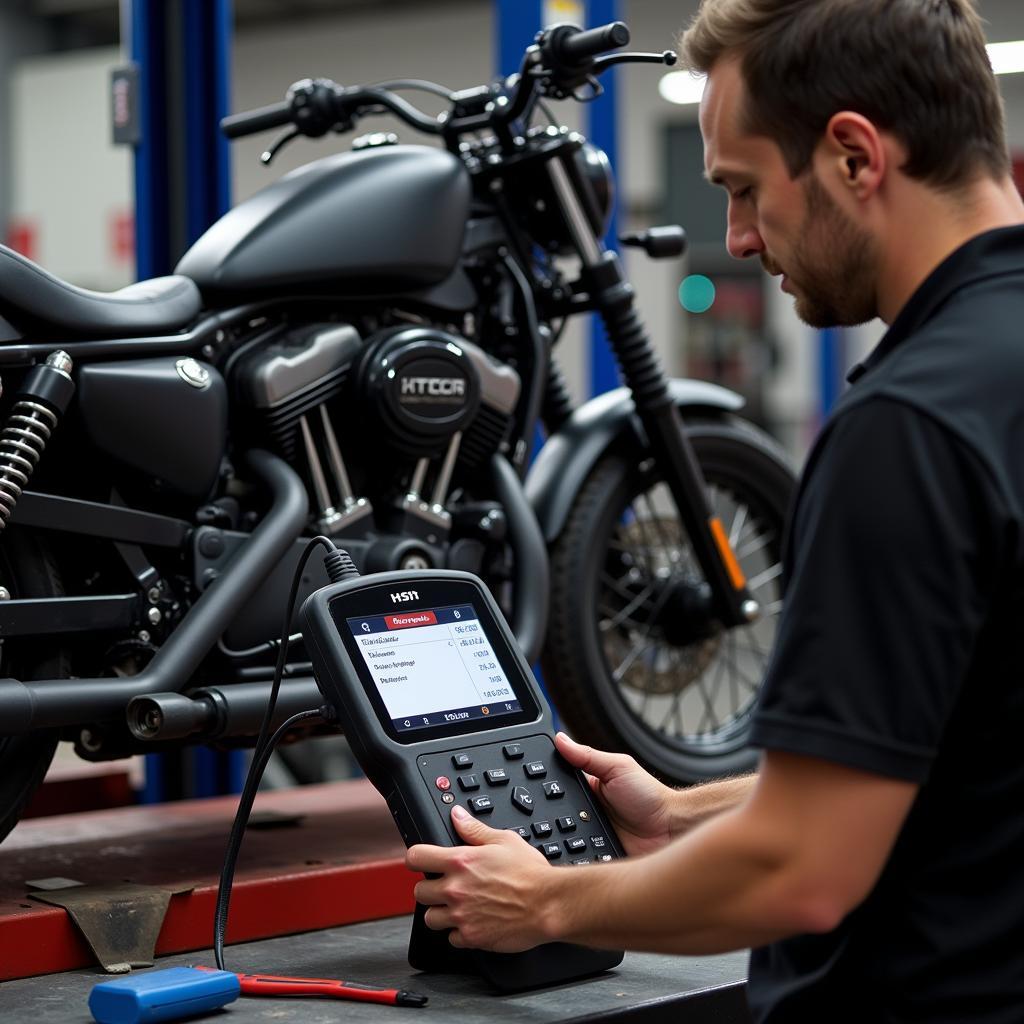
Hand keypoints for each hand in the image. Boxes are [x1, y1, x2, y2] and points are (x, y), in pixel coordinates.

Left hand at [406, 805, 554, 952]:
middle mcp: (456, 889)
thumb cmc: (530, 873)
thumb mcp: (504, 840)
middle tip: (445, 887)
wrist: (548, 904)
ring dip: (441, 913)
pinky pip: (452, 939)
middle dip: (430, 888)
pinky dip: (459, 933)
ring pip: (431, 919)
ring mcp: (461, 915)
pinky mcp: (471, 938)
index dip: (416, 858)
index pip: (415, 857)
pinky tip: (473, 922)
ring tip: (457, 907)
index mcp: (461, 861)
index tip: (421, 861)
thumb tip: (457, 816)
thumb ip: (474, 829)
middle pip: (418, 892)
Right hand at [555, 732, 675, 856]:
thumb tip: (560, 739)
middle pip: (554, 814)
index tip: (532, 786)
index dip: (544, 786)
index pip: (556, 786)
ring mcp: (588, 835)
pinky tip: (573, 852)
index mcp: (586, 787)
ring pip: (562, 838)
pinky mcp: (594, 856)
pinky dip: (573, 855)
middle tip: (555, 813)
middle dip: (550, 815)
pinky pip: (576, 857)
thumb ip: (588, 756)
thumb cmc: (649, 796)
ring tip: (567, 831)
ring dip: (561, 836)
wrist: (670, 829)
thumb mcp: (617, 767)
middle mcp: (583, 812)